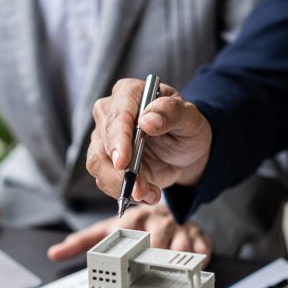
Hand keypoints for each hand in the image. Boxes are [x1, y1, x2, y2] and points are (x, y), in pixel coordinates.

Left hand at [46, 205, 212, 262]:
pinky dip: (198, 262)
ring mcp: (179, 229)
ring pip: (182, 249)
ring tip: (171, 274)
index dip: (133, 248)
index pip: (132, 235)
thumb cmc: (136, 225)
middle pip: (159, 245)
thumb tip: (54, 253)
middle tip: (150, 274)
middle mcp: (157, 222)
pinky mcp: (199, 236)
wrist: (168, 211)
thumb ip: (82, 242)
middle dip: (155, 260)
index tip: (130, 262)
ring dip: (177, 263)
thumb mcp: (108, 230)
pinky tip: (191, 268)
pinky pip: (203, 251)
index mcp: (134, 220)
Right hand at [85, 79, 212, 204]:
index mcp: (129, 92)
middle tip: (143, 190)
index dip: (118, 139)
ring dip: (121, 185)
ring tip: (149, 194)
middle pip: (102, 143)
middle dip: (121, 172)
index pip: (117, 115)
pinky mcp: (105, 161)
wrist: (185, 151)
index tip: (123, 162)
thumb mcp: (190, 118)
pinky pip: (104, 180)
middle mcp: (109, 112)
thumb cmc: (186, 127)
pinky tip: (147, 193)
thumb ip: (171, 113)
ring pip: (97, 164)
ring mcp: (104, 138)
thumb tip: (147, 120)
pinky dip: (124, 192)